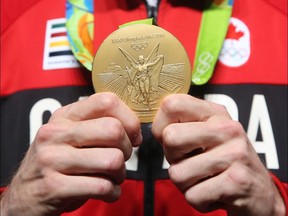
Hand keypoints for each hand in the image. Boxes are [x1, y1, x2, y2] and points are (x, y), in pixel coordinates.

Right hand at [0, 93, 141, 215]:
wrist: (25, 195)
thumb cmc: (57, 162)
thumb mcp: (70, 135)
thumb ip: (97, 125)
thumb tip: (135, 129)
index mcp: (65, 116)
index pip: (106, 101)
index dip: (129, 119)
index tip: (132, 135)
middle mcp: (56, 133)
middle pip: (114, 130)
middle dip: (127, 149)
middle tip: (121, 159)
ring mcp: (53, 159)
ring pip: (112, 160)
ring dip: (121, 174)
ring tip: (112, 177)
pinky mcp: (55, 186)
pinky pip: (102, 186)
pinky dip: (113, 192)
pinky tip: (107, 191)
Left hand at [152, 94, 284, 215]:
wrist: (258, 192)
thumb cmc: (222, 161)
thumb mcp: (206, 134)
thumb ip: (182, 125)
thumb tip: (154, 128)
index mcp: (215, 113)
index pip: (171, 104)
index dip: (160, 126)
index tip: (171, 139)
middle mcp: (227, 128)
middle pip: (170, 138)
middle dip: (173, 158)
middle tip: (190, 162)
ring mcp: (234, 154)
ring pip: (177, 173)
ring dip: (185, 183)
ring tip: (204, 179)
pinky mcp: (237, 182)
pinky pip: (192, 195)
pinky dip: (198, 200)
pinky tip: (214, 192)